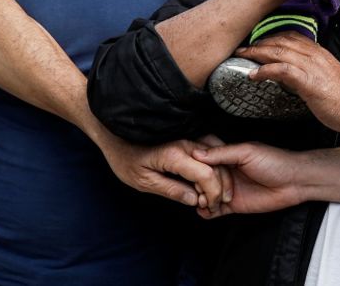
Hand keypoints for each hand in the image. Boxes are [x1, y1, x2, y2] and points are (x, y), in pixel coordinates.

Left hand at [96, 131, 232, 214]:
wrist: (117, 133)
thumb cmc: (126, 158)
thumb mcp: (143, 181)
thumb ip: (171, 190)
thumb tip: (194, 199)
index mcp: (174, 155)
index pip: (206, 175)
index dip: (212, 193)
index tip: (209, 206)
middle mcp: (187, 143)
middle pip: (216, 165)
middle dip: (221, 187)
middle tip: (215, 205)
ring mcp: (190, 136)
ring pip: (218, 154)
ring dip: (222, 174)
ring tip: (218, 192)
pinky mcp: (190, 135)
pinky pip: (212, 147)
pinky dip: (218, 162)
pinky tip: (214, 175)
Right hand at [193, 142, 306, 217]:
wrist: (295, 182)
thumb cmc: (275, 161)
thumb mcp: (247, 152)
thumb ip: (223, 153)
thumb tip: (197, 153)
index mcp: (228, 156)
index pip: (203, 160)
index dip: (195, 166)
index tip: (190, 171)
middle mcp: (226, 172)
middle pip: (201, 179)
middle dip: (198, 185)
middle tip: (200, 189)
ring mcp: (229, 189)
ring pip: (205, 195)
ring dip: (200, 199)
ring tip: (202, 201)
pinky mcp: (234, 205)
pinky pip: (215, 211)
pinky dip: (207, 213)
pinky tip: (206, 211)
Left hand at [237, 32, 339, 133]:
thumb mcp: (326, 78)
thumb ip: (309, 72)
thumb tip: (292, 76)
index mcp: (318, 53)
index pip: (290, 36)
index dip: (271, 38)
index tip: (257, 44)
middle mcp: (314, 55)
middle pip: (280, 41)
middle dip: (258, 43)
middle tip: (242, 49)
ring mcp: (312, 66)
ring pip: (278, 51)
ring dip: (257, 53)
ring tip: (242, 57)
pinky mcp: (309, 81)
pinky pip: (282, 70)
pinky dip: (265, 70)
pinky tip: (254, 75)